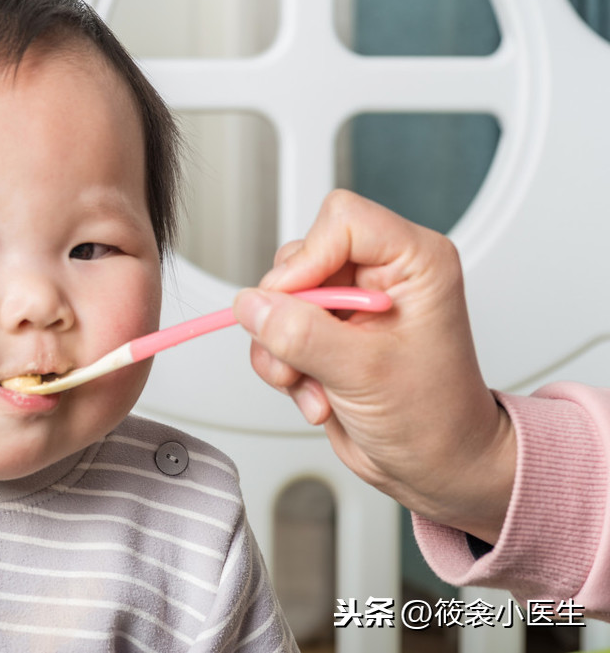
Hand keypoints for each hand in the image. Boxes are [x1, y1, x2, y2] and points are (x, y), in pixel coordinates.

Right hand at [232, 190, 515, 543]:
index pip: (342, 220)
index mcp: (414, 262)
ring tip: (313, 384)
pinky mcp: (328, 333)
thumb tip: (251, 305)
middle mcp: (381, 275)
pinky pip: (276, 330)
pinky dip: (282, 366)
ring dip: (282, 349)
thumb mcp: (365, 373)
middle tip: (304, 355)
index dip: (309, 259)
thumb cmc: (436, 420)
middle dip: (289, 315)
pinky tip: (315, 394)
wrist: (437, 469)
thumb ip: (301, 334)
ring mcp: (351, 304)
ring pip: (279, 298)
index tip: (294, 304)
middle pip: (300, 258)